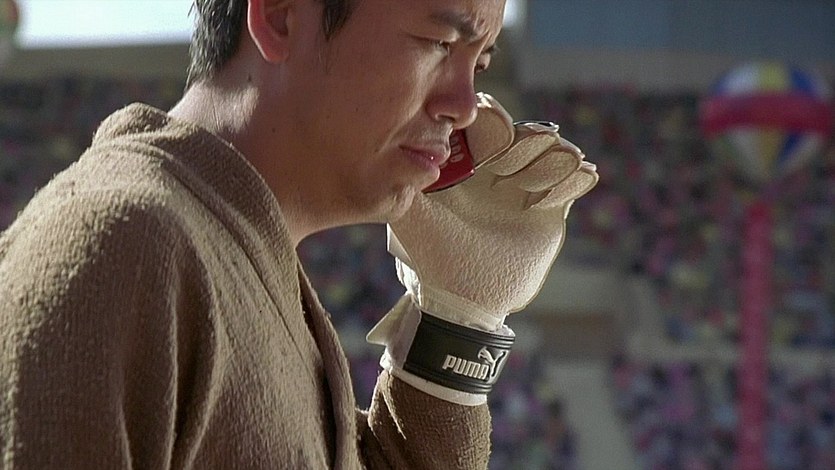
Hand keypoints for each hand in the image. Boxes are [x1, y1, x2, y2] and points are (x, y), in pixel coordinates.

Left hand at [388, 93, 598, 330]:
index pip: (483, 131)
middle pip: (521, 139)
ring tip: (564, 159)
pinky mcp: (549, 213)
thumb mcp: (413, 222)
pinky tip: (585, 174)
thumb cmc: (434, 262)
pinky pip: (569, 188)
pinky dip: (576, 179)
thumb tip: (399, 154)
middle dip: (529, 141)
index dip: (493, 123)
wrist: (467, 303)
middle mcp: (495, 174)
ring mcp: (524, 191)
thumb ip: (404, 188)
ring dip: (555, 156)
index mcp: (464, 168)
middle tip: (532, 147)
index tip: (499, 130)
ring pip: (549, 157)